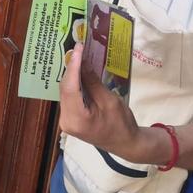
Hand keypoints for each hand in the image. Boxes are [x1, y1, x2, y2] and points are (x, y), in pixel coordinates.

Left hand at [59, 43, 151, 163]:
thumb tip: (83, 63)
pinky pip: (70, 96)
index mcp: (76, 119)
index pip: (70, 87)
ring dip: (73, 74)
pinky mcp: (70, 118)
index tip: (78, 48)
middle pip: (65, 88)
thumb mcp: (109, 101)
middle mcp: (66, 120)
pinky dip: (74, 84)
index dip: (73, 65)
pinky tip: (80, 72)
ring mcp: (66, 120)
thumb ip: (93, 83)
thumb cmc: (122, 124)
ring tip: (79, 56)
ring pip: (66, 91)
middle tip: (79, 48)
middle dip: (72, 67)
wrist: (127, 143)